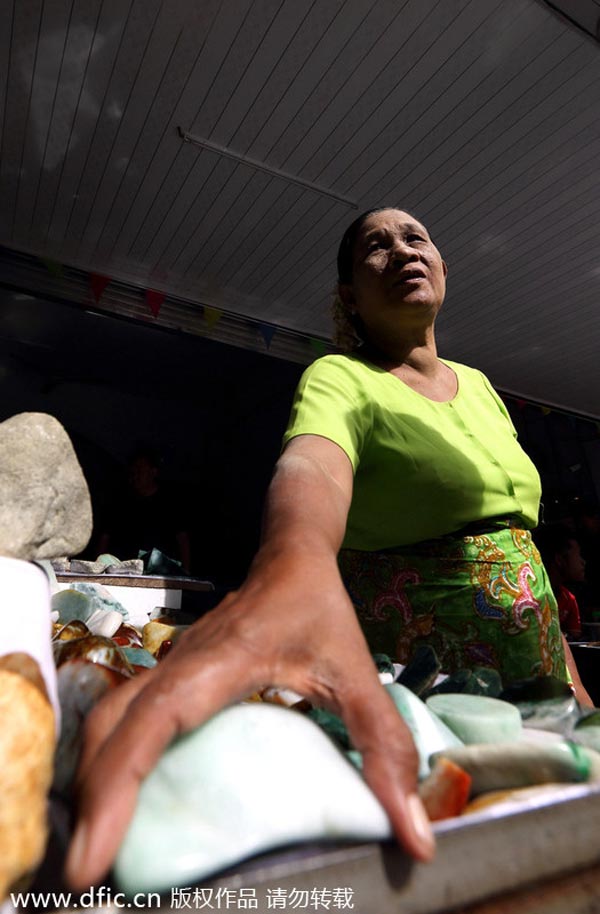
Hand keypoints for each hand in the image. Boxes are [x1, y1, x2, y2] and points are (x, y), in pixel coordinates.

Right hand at [65, 554, 433, 889]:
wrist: (290, 552)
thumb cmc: (319, 607)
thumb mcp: (357, 673)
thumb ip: (384, 746)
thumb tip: (416, 839)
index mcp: (218, 664)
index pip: (152, 724)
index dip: (116, 787)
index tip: (92, 855)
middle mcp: (180, 666)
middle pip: (111, 729)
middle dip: (92, 800)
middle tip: (86, 875)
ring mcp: (168, 667)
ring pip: (108, 723)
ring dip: (94, 781)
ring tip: (95, 850)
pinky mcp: (169, 676)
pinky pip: (123, 720)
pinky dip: (111, 761)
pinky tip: (121, 802)